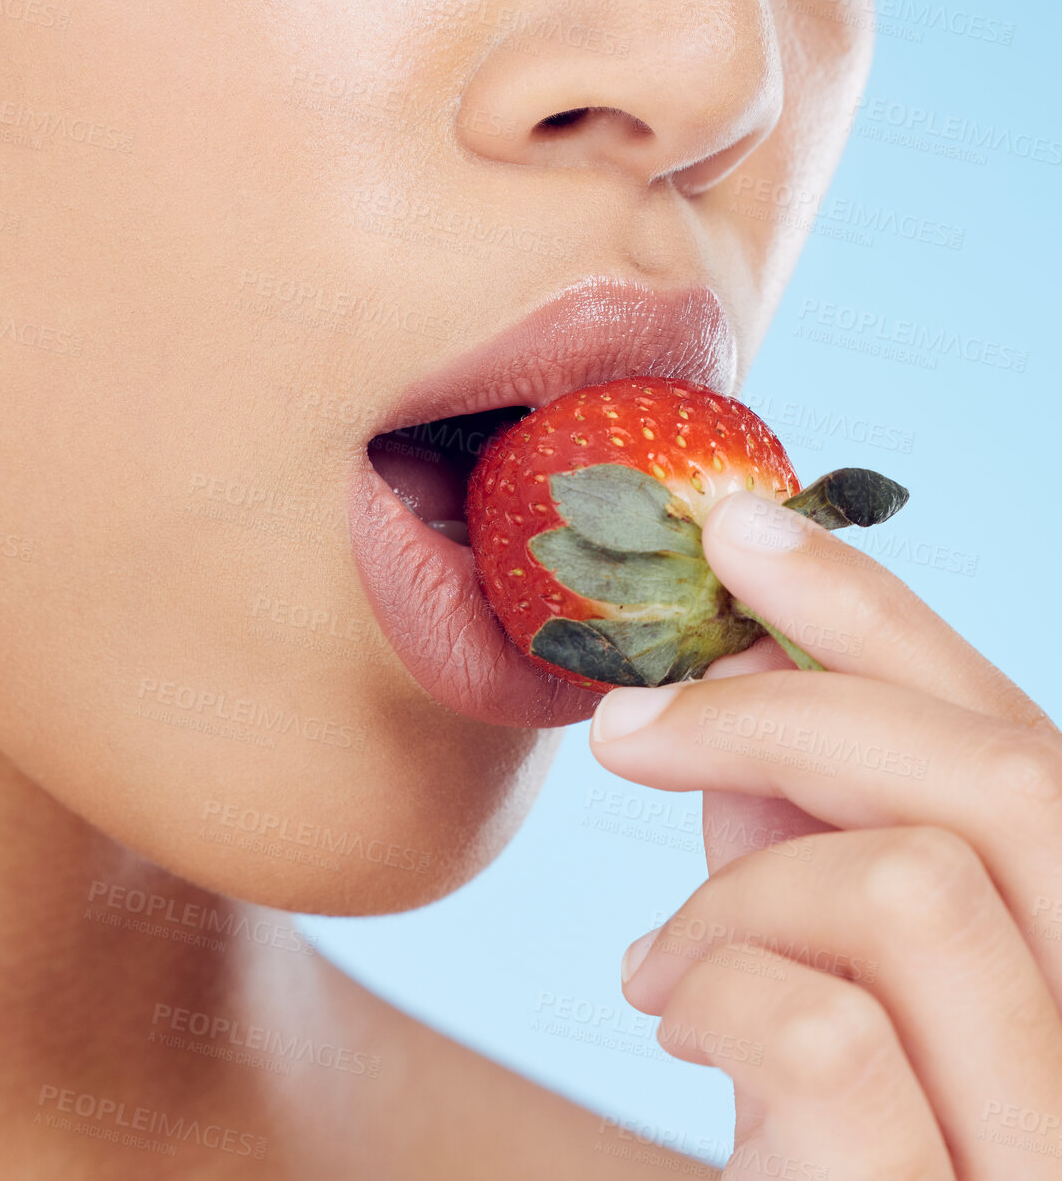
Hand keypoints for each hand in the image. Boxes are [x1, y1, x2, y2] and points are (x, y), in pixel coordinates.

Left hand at [589, 490, 1061, 1179]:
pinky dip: (714, 986)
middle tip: (626, 726)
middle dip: (786, 713)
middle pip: (1011, 783)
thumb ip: (817, 863)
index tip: (742, 528)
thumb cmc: (828, 1161)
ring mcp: (1051, 1149)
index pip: (1036, 755)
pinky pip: (825, 1034)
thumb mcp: (832, 997)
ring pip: (919, 886)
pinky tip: (669, 1019)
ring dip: (739, 892)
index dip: (887, 618)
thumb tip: (745, 700)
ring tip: (661, 961)